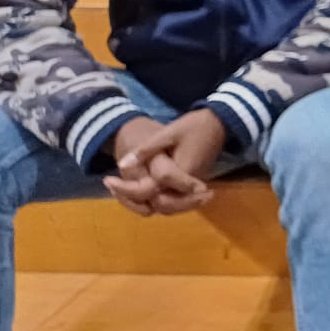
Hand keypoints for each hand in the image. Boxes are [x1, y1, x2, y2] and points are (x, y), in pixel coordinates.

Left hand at [106, 110, 224, 216]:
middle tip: (113, 186)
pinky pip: (172, 200)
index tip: (109, 179)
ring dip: (144, 202)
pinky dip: (154, 198)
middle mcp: (188, 186)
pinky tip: (138, 188)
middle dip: (136, 201)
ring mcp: (191, 188)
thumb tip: (122, 165)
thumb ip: (146, 150)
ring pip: (168, 207)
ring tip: (121, 190)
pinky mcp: (191, 185)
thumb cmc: (195, 126)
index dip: (128, 189)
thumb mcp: (168, 133)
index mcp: (182, 173)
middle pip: (162, 207)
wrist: (220, 123)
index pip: (153, 192)